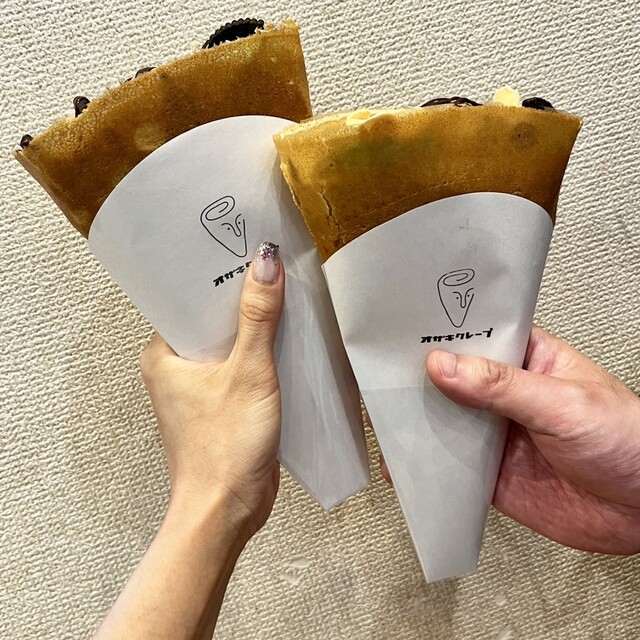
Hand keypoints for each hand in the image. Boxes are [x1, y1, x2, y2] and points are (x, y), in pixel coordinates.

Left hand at [140, 241, 283, 541]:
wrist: (227, 509)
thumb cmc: (225, 446)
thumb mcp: (248, 373)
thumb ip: (258, 317)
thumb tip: (265, 262)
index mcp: (165, 354)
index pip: (189, 298)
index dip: (219, 273)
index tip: (246, 248)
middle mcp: (177, 366)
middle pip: (214, 317)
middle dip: (243, 297)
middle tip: (274, 264)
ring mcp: (200, 385)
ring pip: (231, 341)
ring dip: (257, 325)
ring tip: (286, 293)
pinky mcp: (223, 401)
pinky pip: (243, 364)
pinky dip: (263, 352)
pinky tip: (288, 336)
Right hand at [382, 326, 639, 553]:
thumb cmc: (629, 440)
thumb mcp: (563, 403)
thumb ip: (501, 386)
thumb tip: (445, 365)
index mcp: (526, 359)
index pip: (473, 335)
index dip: (438, 332)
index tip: (399, 331)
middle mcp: (505, 395)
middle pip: (449, 380)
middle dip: (416, 379)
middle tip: (378, 376)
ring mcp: (495, 435)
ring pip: (444, 423)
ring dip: (416, 423)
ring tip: (380, 417)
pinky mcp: (492, 474)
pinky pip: (451, 468)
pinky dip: (427, 469)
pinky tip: (406, 467)